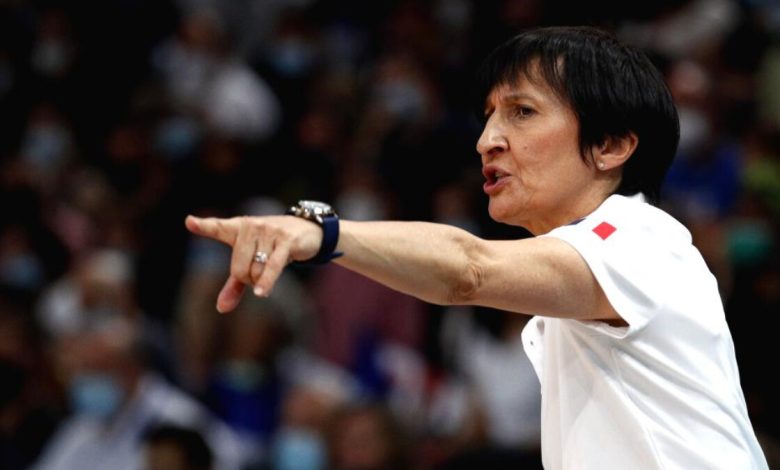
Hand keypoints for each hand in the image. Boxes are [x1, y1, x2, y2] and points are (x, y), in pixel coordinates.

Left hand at [184, 215, 321, 312]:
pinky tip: (262, 294)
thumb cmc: (273, 246)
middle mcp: (251, 226)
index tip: (190, 222)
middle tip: (259, 272)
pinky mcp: (285, 240)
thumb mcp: (252, 262)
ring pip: (256, 271)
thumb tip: (222, 309)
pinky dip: (266, 283)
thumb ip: (235, 284)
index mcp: (238, 228)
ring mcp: (268, 232)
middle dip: (248, 279)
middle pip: (239, 268)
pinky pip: (272, 267)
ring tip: (271, 269)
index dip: (203, 226)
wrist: (306, 231)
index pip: (218, 227)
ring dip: (262, 281)